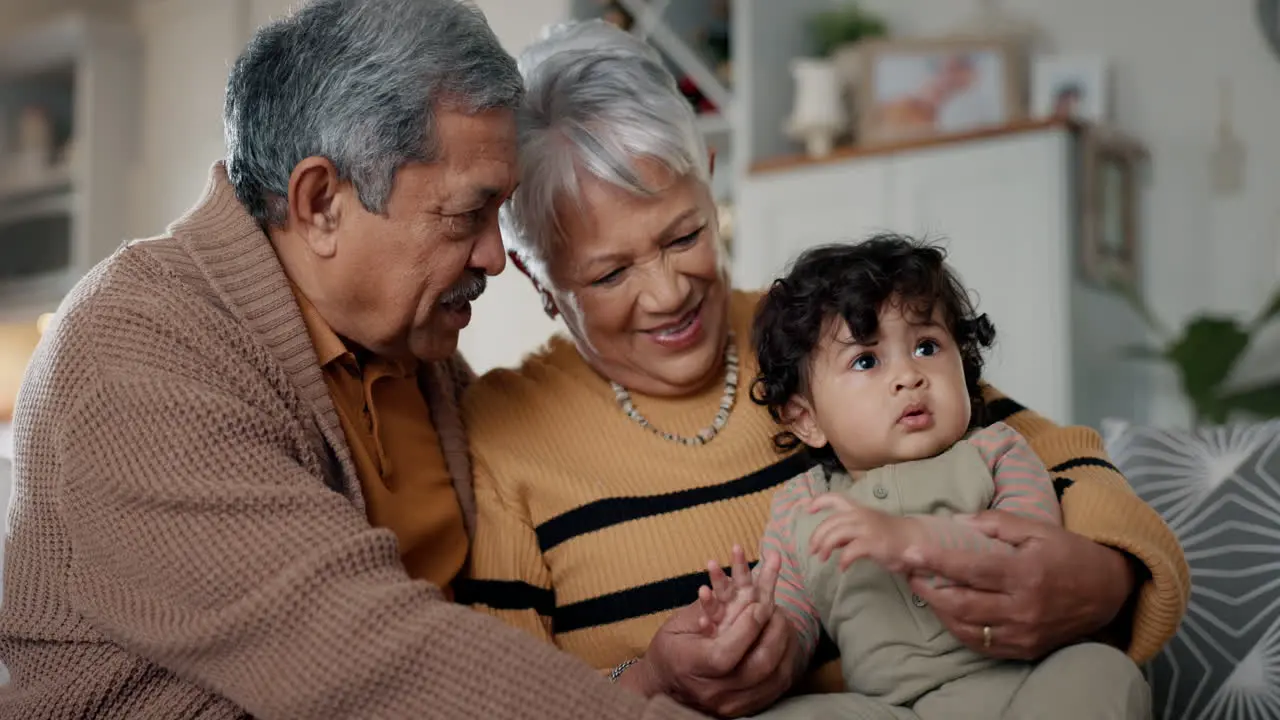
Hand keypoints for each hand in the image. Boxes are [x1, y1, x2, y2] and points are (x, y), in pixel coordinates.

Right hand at [623, 551, 800, 717]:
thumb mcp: (677, 625)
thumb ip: (706, 608)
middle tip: (778, 610)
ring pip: (772, 679)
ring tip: (783, 622)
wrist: (662, 687)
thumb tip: (736, 581)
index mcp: (689, 666)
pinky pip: (775, 688)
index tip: (759, 604)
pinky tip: (784, 643)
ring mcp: (730, 704)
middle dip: (774, 633)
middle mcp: (711, 691)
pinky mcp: (744, 709)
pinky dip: (784, 662)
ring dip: (784, 646)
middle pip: (756, 667)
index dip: (747, 628)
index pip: (725, 654)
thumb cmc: (668, 649)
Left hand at [806, 493, 924, 573]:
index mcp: (858, 509)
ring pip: (837, 534)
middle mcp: (861, 515)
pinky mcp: (874, 543)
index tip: (808, 508)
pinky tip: (842, 567)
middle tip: (812, 550)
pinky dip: (843, 560)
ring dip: (825, 547)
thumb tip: (828, 542)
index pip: (836, 498)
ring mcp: (867, 528)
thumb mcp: (863, 531)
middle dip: (818, 536)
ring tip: (822, 558)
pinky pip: (851, 551)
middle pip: (831, 522)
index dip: (820, 501)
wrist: (913, 541)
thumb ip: (846, 534)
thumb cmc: (887, 536)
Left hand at [902, 510, 1136, 660]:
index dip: (935, 561)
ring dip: (938, 611)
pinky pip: (982, 644)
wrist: (1109, 592)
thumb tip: (957, 520)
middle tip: (909, 572)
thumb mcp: (1038, 529)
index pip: (970, 569)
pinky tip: (948, 612)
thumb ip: (997, 523)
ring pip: (966, 628)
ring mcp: (1024, 633)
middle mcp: (1023, 608)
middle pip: (961, 604)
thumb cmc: (1070, 554)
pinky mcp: (1026, 649)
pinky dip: (958, 629)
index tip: (908, 553)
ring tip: (924, 590)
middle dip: (928, 588)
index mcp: (1025, 573)